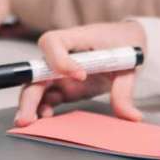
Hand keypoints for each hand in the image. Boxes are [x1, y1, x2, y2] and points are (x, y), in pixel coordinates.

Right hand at [15, 20, 144, 125]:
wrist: (126, 42)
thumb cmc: (123, 43)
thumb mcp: (129, 64)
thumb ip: (125, 90)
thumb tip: (131, 116)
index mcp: (76, 38)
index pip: (54, 42)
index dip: (60, 60)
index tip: (81, 75)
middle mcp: (62, 55)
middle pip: (37, 70)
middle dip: (30, 94)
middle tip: (28, 116)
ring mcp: (60, 72)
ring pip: (37, 87)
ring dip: (30, 105)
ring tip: (28, 122)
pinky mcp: (64, 87)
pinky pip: (48, 98)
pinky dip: (43, 108)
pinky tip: (45, 119)